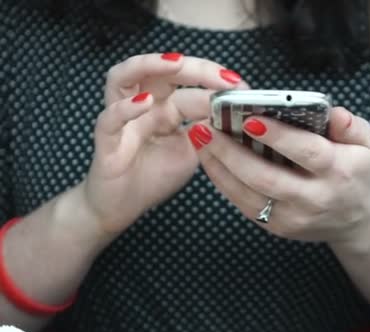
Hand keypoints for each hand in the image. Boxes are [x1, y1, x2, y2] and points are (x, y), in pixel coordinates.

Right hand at [83, 53, 246, 233]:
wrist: (121, 207)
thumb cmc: (154, 177)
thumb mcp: (192, 152)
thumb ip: (208, 132)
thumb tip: (232, 112)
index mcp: (166, 108)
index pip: (191, 87)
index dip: (216, 85)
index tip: (242, 89)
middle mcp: (143, 106)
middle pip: (162, 72)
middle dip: (195, 68)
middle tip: (224, 77)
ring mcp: (122, 119)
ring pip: (123, 78)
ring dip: (150, 66)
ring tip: (176, 64)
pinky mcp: (106, 141)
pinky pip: (110, 119)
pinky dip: (126, 108)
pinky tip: (144, 102)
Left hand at [188, 107, 369, 241]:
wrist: (359, 220)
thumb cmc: (359, 172)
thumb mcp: (368, 144)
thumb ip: (351, 125)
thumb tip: (331, 113)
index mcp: (339, 173)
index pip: (307, 153)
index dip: (279, 136)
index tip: (249, 118)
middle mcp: (315, 199)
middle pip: (267, 178)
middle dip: (232, 152)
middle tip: (207, 127)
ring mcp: (294, 218)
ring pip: (248, 194)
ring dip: (219, 166)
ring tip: (200, 138)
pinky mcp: (277, 228)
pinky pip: (244, 204)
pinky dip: (224, 181)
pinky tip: (210, 159)